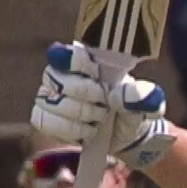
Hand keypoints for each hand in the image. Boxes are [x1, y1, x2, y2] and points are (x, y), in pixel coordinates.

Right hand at [30, 42, 174, 168]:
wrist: (124, 134)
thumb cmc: (130, 109)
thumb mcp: (143, 104)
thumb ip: (140, 97)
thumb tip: (132, 95)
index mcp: (87, 61)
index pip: (65, 53)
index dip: (72, 60)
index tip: (93, 72)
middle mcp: (63, 75)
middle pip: (57, 78)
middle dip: (84, 94)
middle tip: (105, 104)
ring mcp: (50, 95)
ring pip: (49, 102)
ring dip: (78, 115)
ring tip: (98, 120)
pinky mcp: (44, 117)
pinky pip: (44, 121)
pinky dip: (67, 130)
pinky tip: (85, 131)